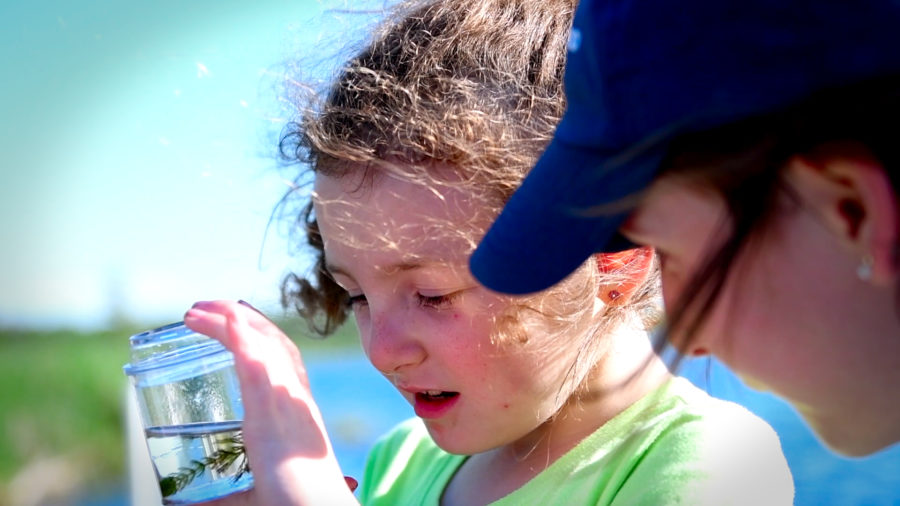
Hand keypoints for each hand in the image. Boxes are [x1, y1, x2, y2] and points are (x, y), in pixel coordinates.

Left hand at [184, 300, 357, 505]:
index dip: (264, 335)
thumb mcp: (252, 495)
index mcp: (298, 415)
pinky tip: (224, 316)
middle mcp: (296, 401)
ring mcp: (286, 401)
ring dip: (231, 321)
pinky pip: (256, 362)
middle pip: (274, 343)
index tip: (241, 318)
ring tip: (200, 309)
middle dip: (244, 319)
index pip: (284, 362)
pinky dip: (240, 335)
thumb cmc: (295, 505)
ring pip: (262, 345)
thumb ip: (222, 496)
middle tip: (212, 307)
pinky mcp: (271, 409)